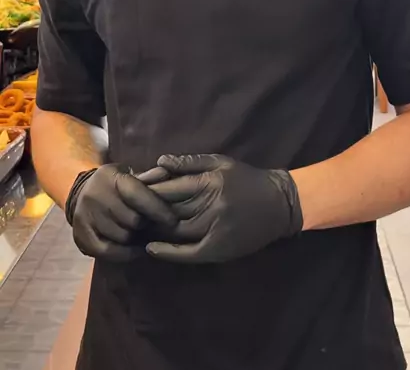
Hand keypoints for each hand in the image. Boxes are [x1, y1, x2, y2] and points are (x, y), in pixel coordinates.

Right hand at [65, 164, 177, 261]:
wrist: (82, 191)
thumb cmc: (115, 184)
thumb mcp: (130, 174)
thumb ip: (149, 177)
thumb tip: (167, 174)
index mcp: (111, 177)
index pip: (137, 194)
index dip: (157, 208)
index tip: (173, 221)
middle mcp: (96, 195)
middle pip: (132, 219)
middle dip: (146, 224)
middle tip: (154, 226)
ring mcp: (85, 216)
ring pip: (122, 236)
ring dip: (136, 238)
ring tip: (143, 235)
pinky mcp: (80, 234)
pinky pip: (108, 251)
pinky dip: (125, 253)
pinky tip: (135, 250)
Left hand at [138, 154, 302, 263]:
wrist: (279, 204)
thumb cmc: (247, 179)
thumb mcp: (221, 162)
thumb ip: (190, 162)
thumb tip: (160, 161)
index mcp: (211, 183)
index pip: (171, 186)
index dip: (148, 188)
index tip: (129, 187)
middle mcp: (211, 207)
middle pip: (170, 210)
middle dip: (146, 209)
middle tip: (124, 208)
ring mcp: (215, 230)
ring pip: (176, 231)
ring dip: (153, 229)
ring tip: (133, 226)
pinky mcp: (219, 249)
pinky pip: (189, 253)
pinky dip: (168, 252)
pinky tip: (151, 249)